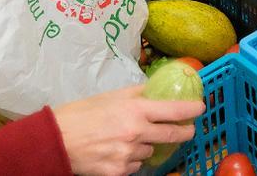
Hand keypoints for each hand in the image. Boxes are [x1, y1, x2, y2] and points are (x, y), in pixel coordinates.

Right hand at [52, 85, 203, 175]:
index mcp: (134, 110)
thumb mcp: (109, 96)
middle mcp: (136, 133)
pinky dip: (131, 159)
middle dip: (184, 132)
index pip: (173, 110)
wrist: (56, 140)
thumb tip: (154, 89)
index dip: (191, 110)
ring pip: (150, 151)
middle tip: (187, 130)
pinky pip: (135, 165)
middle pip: (172, 136)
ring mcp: (128, 155)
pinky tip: (117, 151)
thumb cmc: (80, 114)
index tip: (200, 109)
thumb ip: (135, 94)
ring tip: (128, 139)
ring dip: (147, 146)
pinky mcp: (119, 172)